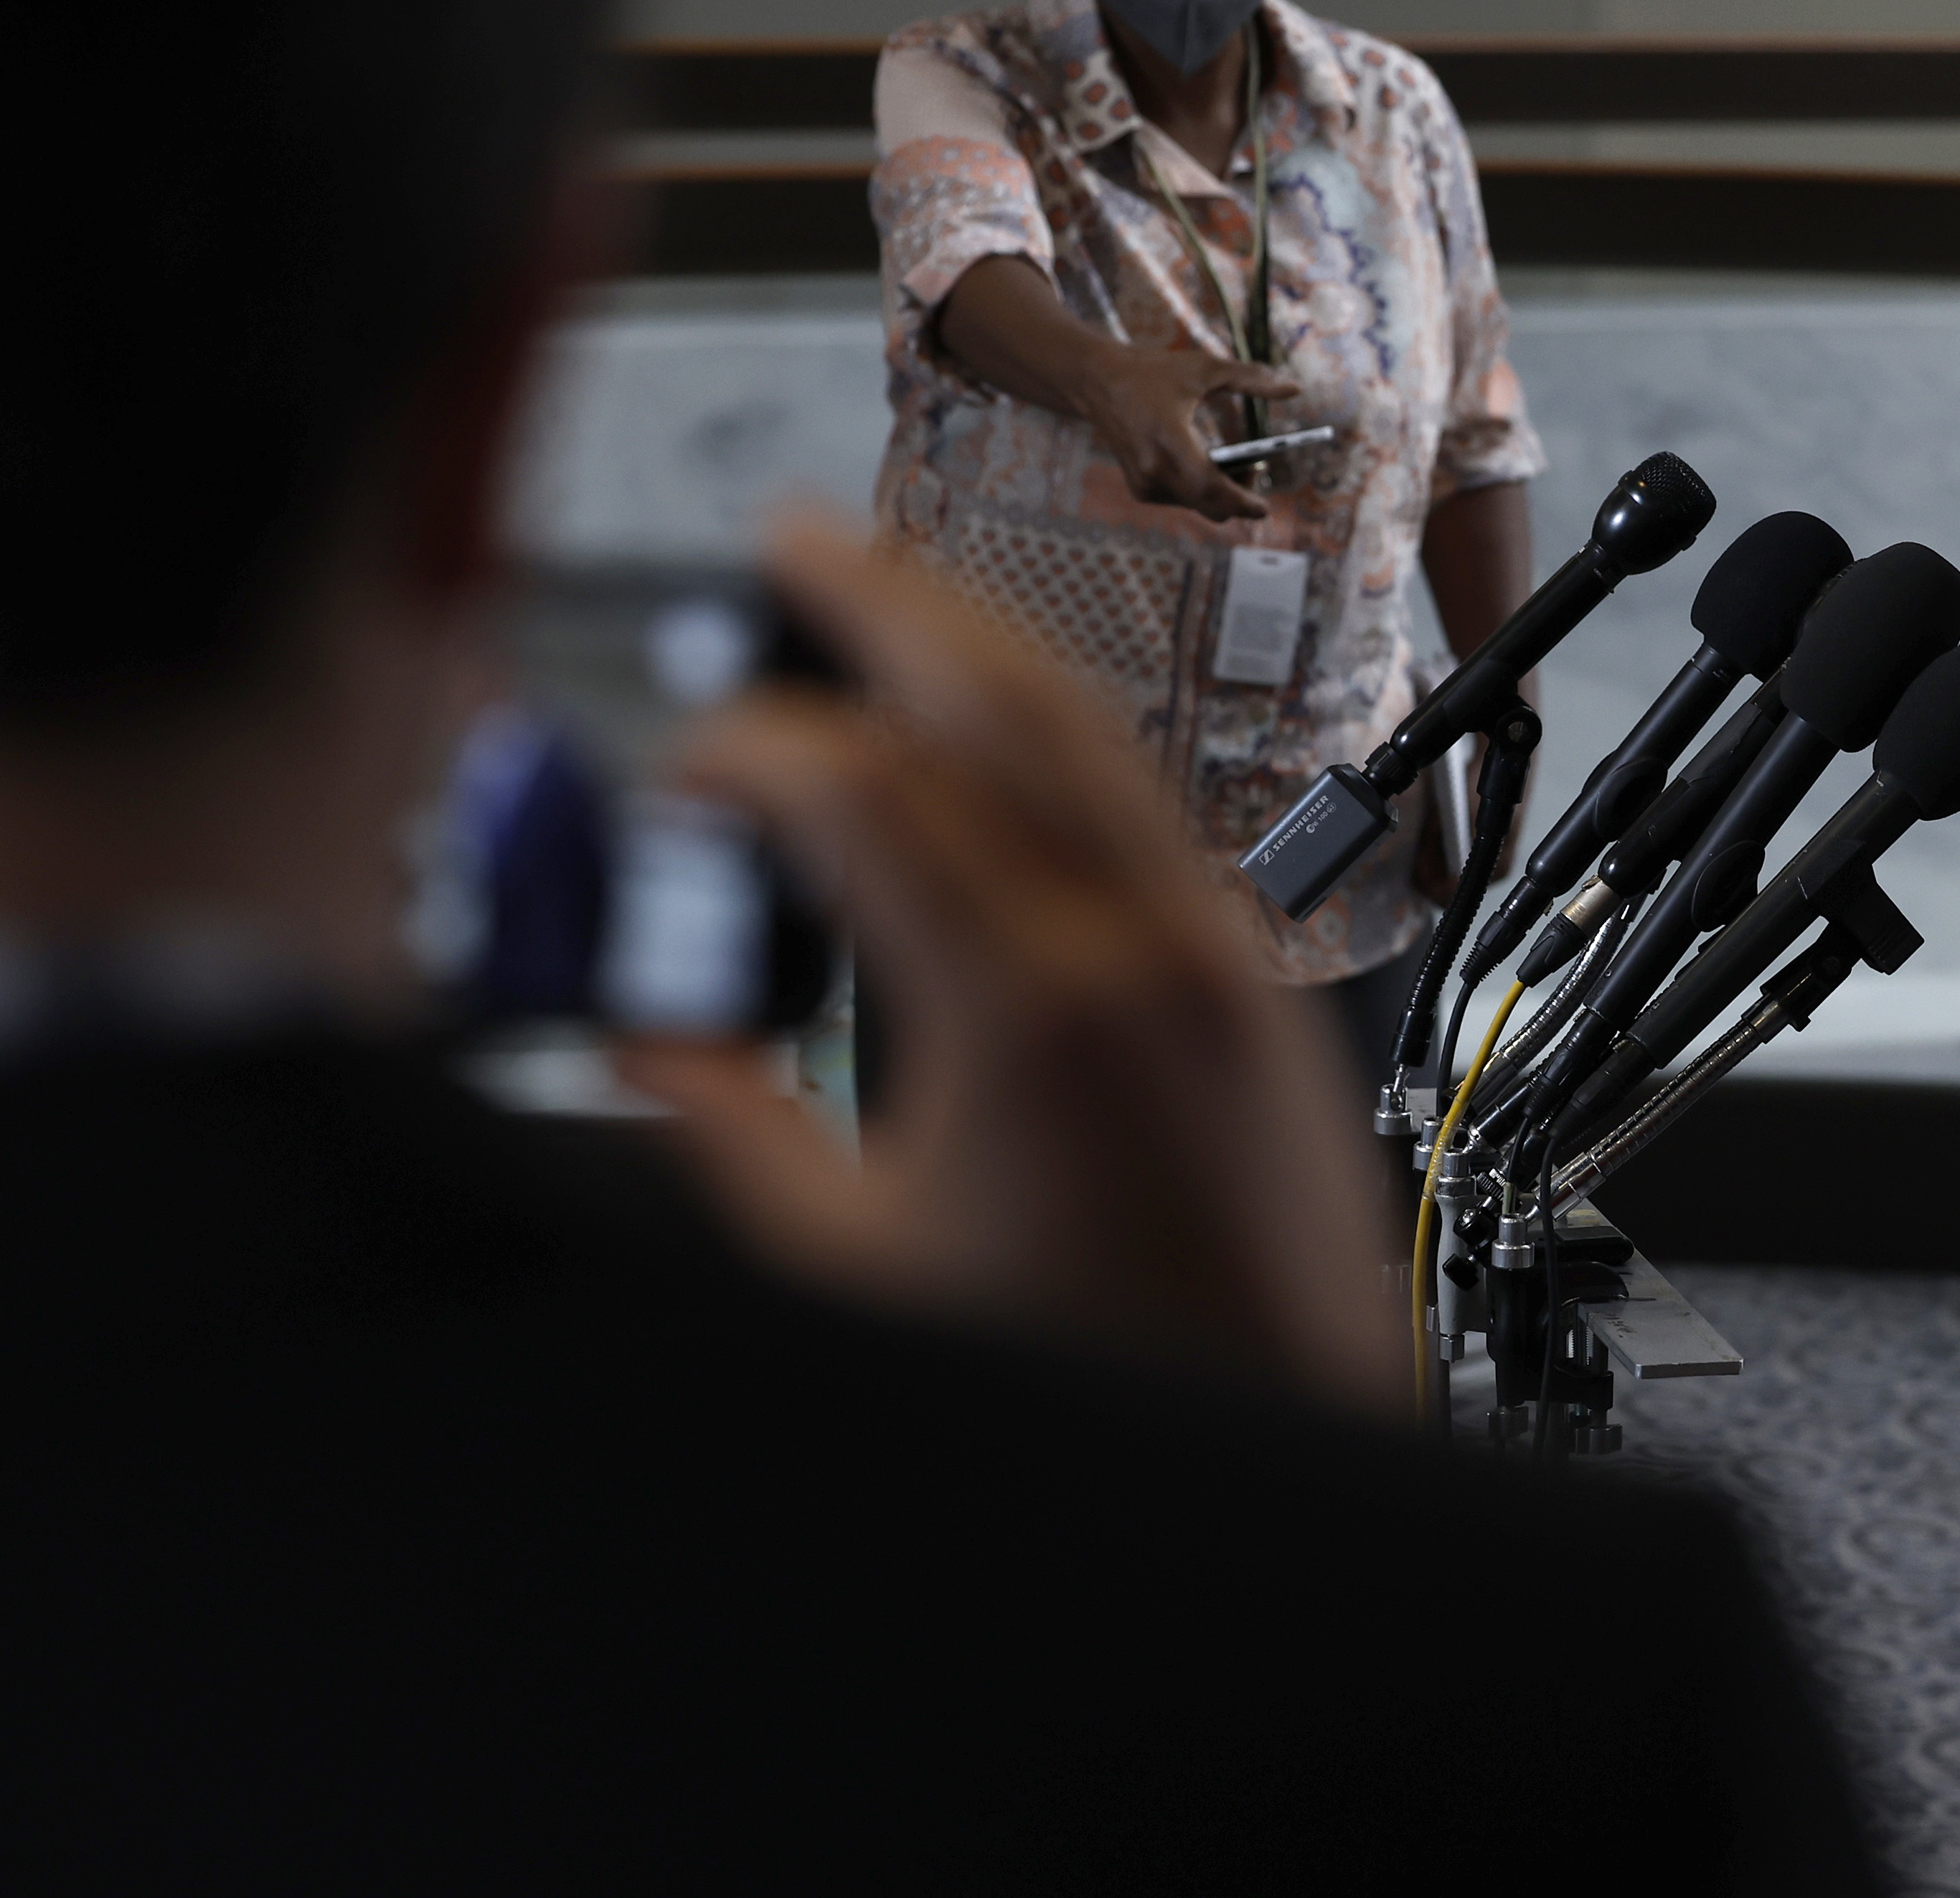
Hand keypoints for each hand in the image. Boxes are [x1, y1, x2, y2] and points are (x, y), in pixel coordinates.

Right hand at [620, 510, 1404, 1416]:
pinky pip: (1152, 815)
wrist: (1287, 1443)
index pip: (864, 792)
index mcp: (1037, 1008)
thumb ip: (732, 1133)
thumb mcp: (858, 1272)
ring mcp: (1221, 957)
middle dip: (887, 598)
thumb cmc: (1105, 1386)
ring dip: (985, 649)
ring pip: (1097, 740)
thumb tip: (654, 1035)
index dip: (745, 753)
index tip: (681, 773)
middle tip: (796, 534)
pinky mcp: (1255, 990)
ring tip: (889, 600)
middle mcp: (1149, 950)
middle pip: (1005, 702)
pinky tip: (1006, 746)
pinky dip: (1062, 747)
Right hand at [931, 256, 1299, 523]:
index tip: (1265, 508)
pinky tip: (1207, 466)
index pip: (1211, 487)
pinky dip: (1201, 491)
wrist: (1100, 382)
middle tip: (1257, 471)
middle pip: (1210, 506)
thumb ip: (1251, 379)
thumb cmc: (1155, 373)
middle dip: (1240, 497)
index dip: (1242, 501)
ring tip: (1233, 463)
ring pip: (1199, 507)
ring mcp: (1144, 483)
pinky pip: (1183, 501)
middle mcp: (1153, 469)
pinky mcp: (1140, 489)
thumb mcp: (1204, 369)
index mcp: (1169, 440)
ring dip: (1222, 494)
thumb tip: (1295, 389)